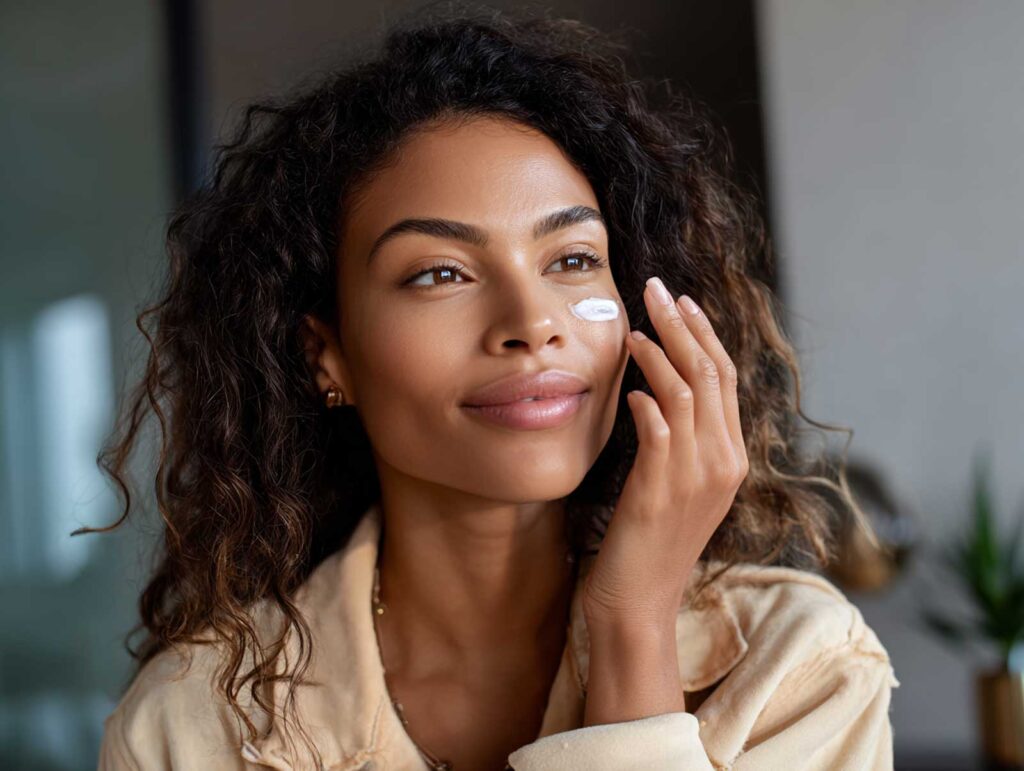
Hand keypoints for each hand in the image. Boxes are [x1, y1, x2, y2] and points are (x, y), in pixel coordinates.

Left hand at [582, 276, 748, 631]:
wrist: (639, 601)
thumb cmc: (650, 540)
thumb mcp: (677, 484)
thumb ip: (680, 441)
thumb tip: (655, 394)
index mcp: (731, 458)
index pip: (725, 380)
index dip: (704, 335)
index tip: (682, 302)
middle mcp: (723, 462)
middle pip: (711, 375)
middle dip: (684, 326)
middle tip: (657, 290)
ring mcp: (695, 477)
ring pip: (688, 393)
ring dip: (660, 354)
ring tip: (634, 328)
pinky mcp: (661, 490)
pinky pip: (659, 430)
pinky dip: (647, 401)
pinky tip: (629, 389)